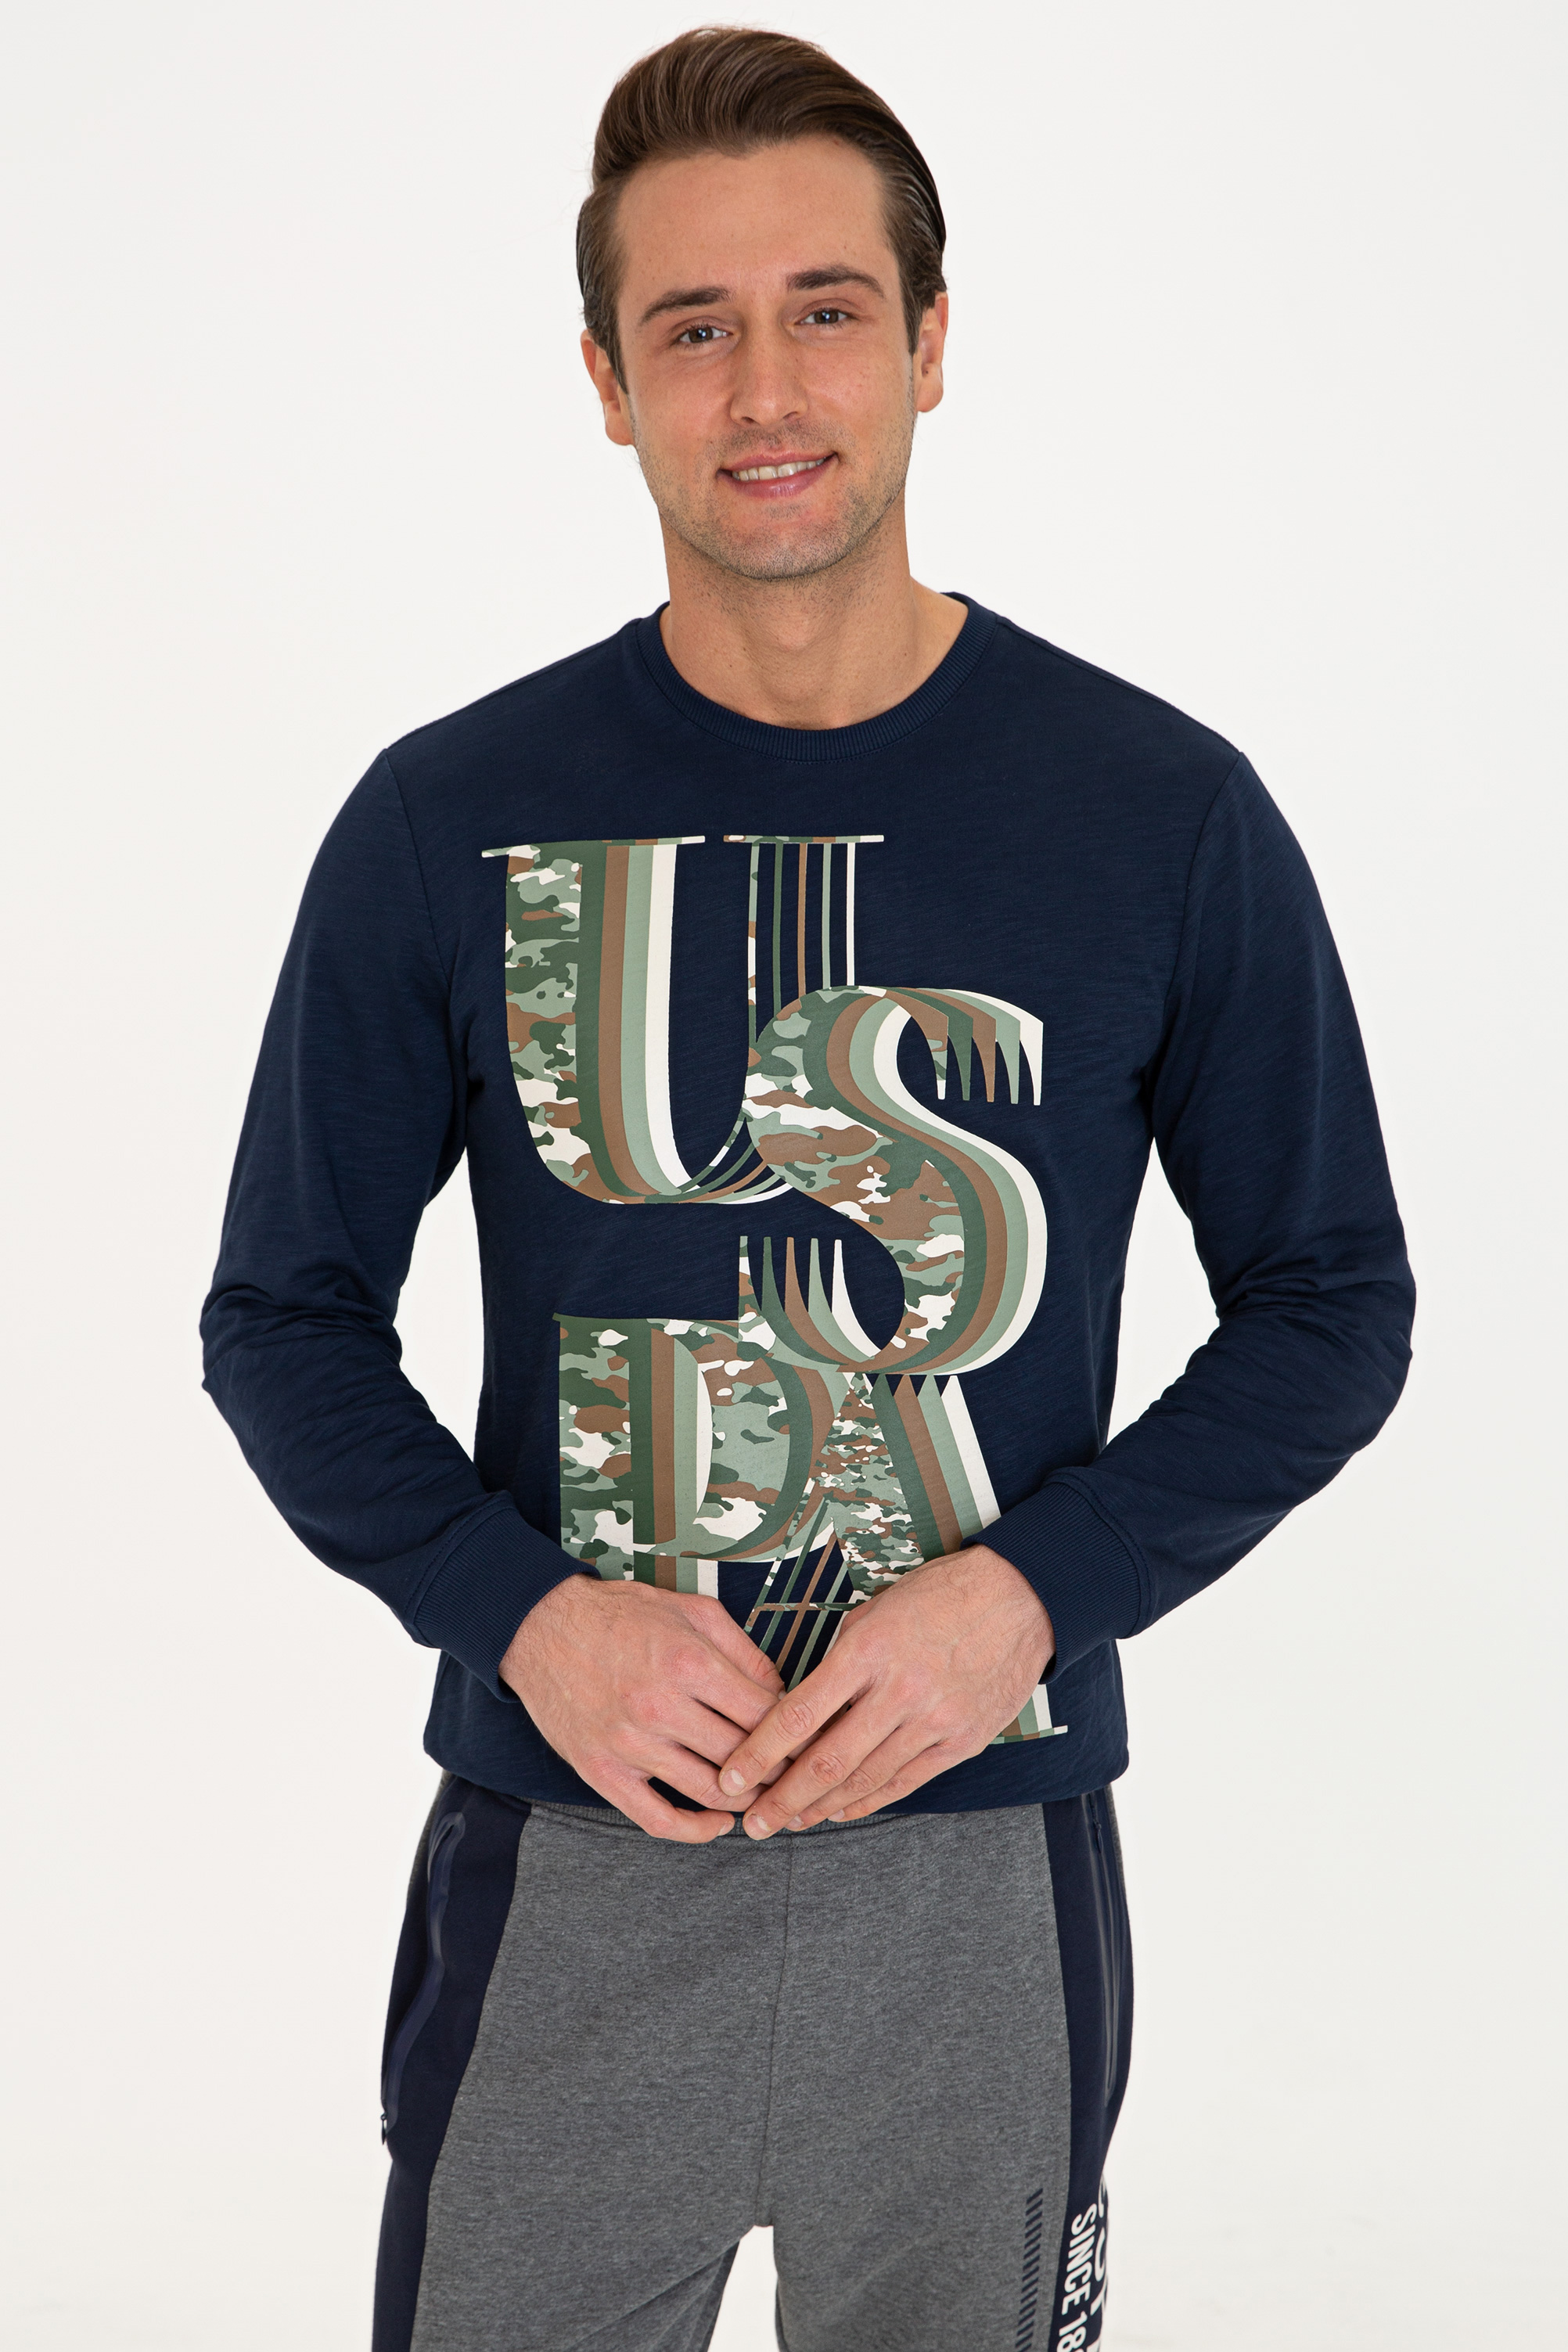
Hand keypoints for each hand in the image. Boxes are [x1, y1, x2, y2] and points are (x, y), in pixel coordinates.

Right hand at [500, 1575, 784, 1842]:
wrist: (542, 1628)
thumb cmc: (621, 1616)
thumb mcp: (691, 1610)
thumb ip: (743, 1649)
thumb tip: (781, 1692)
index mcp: (688, 1662)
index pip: (765, 1714)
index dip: (796, 1730)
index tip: (809, 1738)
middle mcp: (660, 1706)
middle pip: (743, 1756)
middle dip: (780, 1768)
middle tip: (797, 1772)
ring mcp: (629, 1744)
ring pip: (709, 1791)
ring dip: (746, 1799)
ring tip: (764, 1794)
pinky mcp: (603, 1771)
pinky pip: (657, 1819)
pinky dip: (695, 1830)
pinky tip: (718, 1823)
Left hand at [715, 1545, 1054, 1838]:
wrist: (1021, 1598)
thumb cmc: (941, 1595)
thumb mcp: (878, 1610)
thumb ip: (840, 1659)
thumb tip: (802, 1705)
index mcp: (869, 1649)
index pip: (799, 1714)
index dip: (759, 1753)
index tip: (732, 1776)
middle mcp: (900, 1690)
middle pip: (827, 1761)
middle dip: (782, 1798)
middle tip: (751, 1821)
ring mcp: (934, 1721)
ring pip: (864, 1780)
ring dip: (820, 1808)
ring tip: (789, 1821)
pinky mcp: (961, 1741)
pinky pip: (904, 1782)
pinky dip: (867, 1802)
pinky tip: (838, 1812)